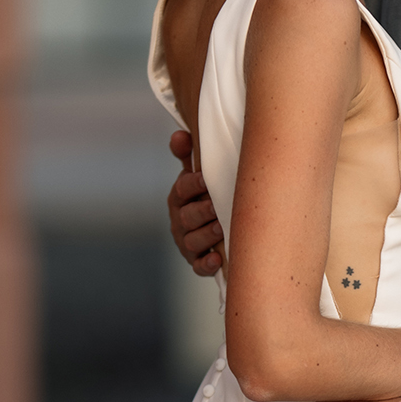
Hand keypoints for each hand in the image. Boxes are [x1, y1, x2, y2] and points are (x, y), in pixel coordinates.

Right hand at [167, 128, 223, 275]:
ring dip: (206, 235)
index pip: (181, 189)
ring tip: (221, 228)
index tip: (205, 179)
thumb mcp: (197, 174)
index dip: (191, 184)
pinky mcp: (197, 262)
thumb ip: (189, 155)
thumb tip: (179, 134)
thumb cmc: (207, 195)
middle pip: (186, 217)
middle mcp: (180, 220)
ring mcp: (187, 242)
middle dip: (201, 211)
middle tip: (216, 206)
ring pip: (193, 241)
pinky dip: (207, 264)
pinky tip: (218, 259)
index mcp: (179, 197)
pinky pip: (199, 266)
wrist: (218, 227)